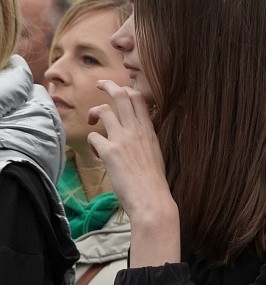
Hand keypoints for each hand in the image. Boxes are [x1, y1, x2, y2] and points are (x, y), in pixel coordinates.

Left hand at [87, 82, 179, 265]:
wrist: (152, 200)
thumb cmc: (154, 182)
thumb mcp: (155, 154)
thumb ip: (145, 140)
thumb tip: (137, 135)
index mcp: (149, 131)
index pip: (139, 99)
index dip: (126, 89)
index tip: (119, 90)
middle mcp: (137, 131)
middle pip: (121, 96)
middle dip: (107, 85)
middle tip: (100, 84)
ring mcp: (122, 140)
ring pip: (104, 110)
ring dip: (94, 113)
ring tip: (92, 121)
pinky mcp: (109, 152)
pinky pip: (93, 138)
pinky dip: (92, 144)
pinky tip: (98, 154)